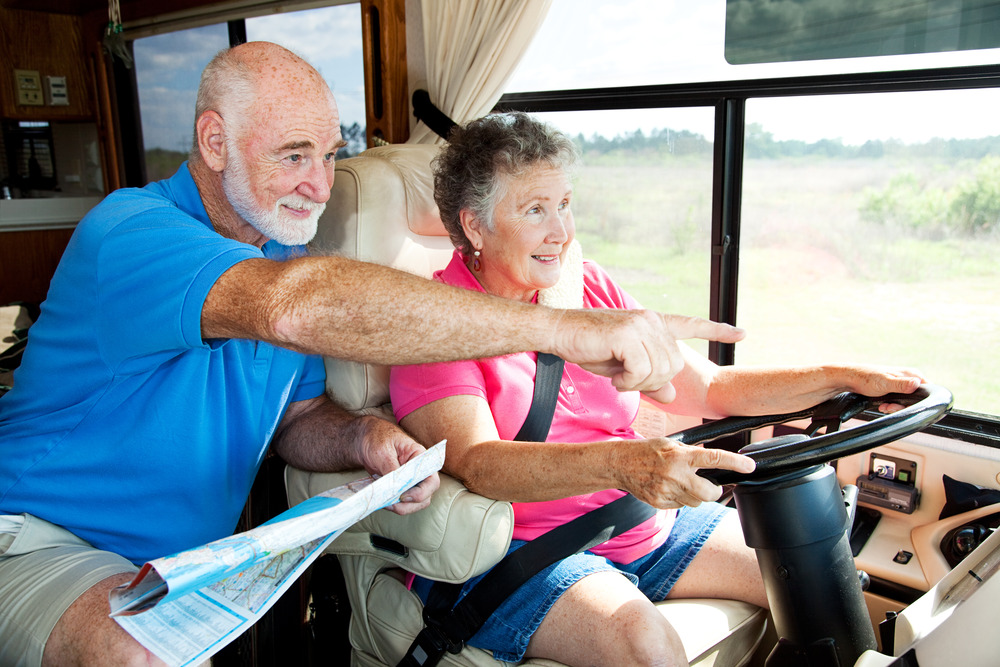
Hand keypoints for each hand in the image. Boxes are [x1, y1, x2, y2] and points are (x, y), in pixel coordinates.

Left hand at [358, 416, 440, 514]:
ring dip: (402, 507)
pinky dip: (394, 505)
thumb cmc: (377, 438)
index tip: (403, 495)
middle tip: (391, 504)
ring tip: (385, 503)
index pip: (432, 479)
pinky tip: (382, 500)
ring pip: (416, 503)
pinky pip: (404, 502)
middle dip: (410, 504)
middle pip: (426, 495)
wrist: (365, 440)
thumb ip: (392, 469)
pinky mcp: (401, 487)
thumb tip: (396, 488)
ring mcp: (411, 481)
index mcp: (420, 457)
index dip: (421, 492)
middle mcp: (420, 471)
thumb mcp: (383, 451)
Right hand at [554, 310, 744, 396]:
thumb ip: (649, 378)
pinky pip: (642, 370)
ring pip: (660, 369)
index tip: (741, 334)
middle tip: (626, 380)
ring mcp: (641, 325)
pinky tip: (615, 377)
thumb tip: (671, 394)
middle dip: (652, 381)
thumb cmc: (588, 347)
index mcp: (653, 323)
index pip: (691, 324)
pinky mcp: (627, 335)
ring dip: (638, 382)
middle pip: (674, 364)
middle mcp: (651, 320)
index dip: (717, 331)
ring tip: (618, 376)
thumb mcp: (623, 367)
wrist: (560, 332)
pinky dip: (628, 381)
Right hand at [613, 438, 754, 508]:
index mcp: (680, 456)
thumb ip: (690, 452)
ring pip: (695, 502)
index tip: (749, 466)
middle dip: (714, 491)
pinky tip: (670, 488)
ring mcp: (667, 491)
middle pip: (709, 493)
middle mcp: (675, 475)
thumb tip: (712, 460)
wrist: (620, 464)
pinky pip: (680, 506)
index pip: (714, 459)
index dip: (736, 463)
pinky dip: (680, 499)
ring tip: (682, 482)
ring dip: (695, 495)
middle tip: (712, 485)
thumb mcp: (670, 444)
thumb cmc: (646, 451)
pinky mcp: (660, 503)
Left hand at [837, 365, 926, 412]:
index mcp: (912, 374)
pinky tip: (882, 405)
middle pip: (918, 399)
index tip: (905, 407)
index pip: (929, 392)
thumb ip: (901, 385)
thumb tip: (917, 383)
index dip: (919, 402)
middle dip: (904, 407)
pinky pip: (900, 402)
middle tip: (890, 407)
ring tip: (884, 406)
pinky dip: (891, 406)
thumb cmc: (866, 378)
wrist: (850, 379)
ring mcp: (903, 384)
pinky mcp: (895, 390)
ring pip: (908, 402)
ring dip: (896, 407)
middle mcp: (910, 378)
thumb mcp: (885, 383)